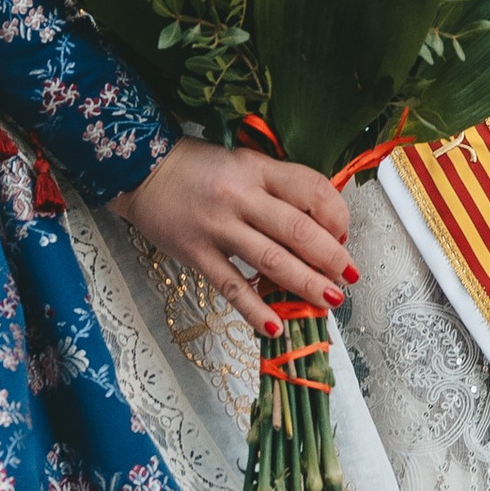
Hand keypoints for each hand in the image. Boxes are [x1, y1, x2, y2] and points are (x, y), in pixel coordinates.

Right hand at [109, 139, 355, 338]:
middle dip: (330, 257)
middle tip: (348, 275)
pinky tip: (276, 327)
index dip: (337, 215)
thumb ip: (278, 187)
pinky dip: (256, 310)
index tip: (343, 233)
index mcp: (257, 168)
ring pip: (272, 260)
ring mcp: (218, 227)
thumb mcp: (243, 163)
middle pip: (297, 230)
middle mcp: (240, 196)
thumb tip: (320, 224)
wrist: (141, 172)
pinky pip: (232, 286)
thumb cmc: (199, 168)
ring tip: (330, 300)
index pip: (311, 189)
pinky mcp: (197, 254)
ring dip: (306, 284)